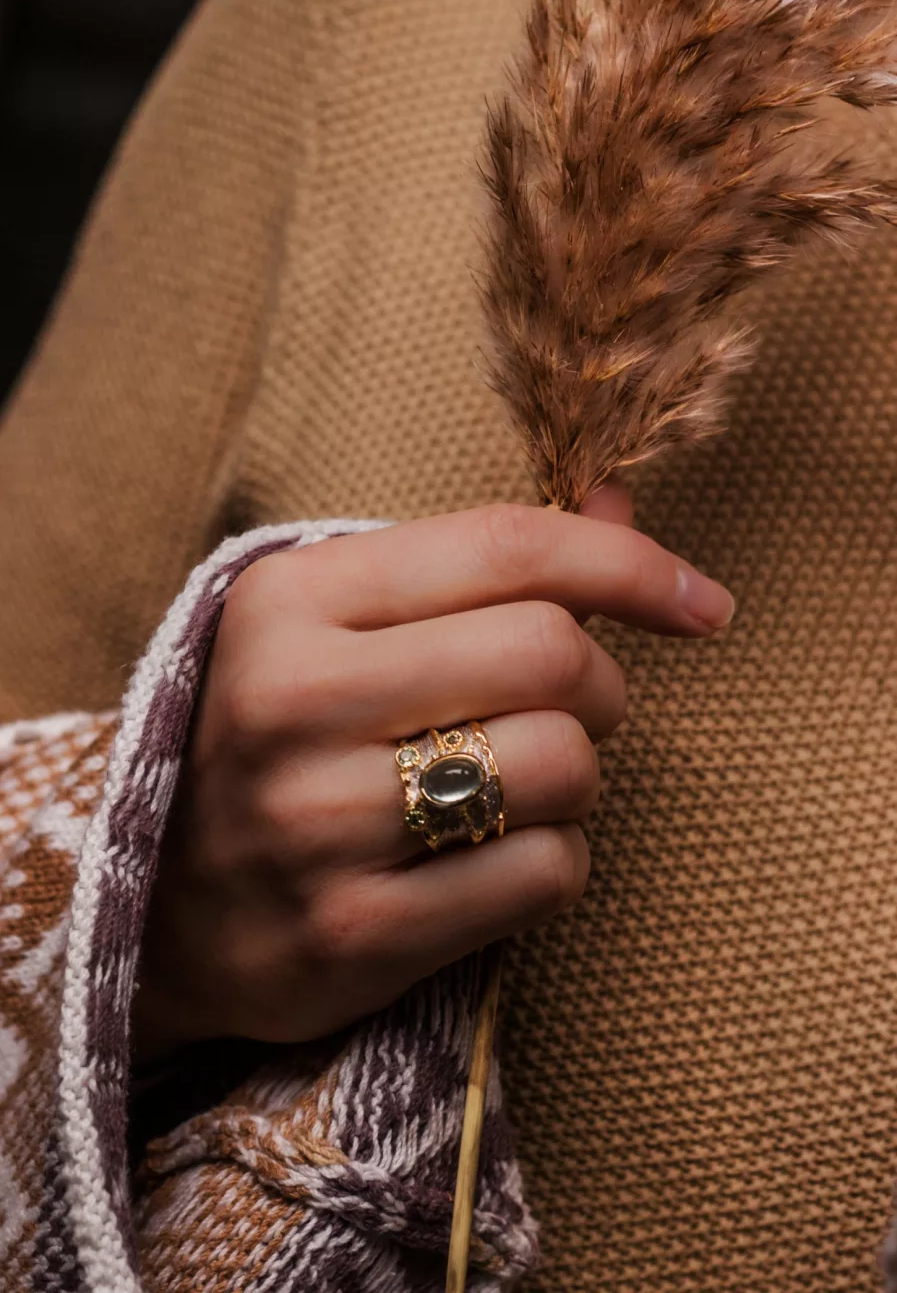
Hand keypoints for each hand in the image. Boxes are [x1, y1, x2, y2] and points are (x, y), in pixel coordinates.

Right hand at [133, 491, 732, 1061]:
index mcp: (289, 599)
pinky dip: (556, 861)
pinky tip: (500, 858)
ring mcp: (316, 824)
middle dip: (602, 684)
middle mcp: (293, 700)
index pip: (506, 548)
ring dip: (579, 778)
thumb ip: (475, 564)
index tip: (702, 605)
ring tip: (522, 786)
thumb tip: (620, 503)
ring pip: (563, 767)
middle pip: (552, 655)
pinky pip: (542, 876)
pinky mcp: (352, 932)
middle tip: (572, 710)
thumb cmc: (280, 740)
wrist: (166, 908)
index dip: (630, 564)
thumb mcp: (342, 626)